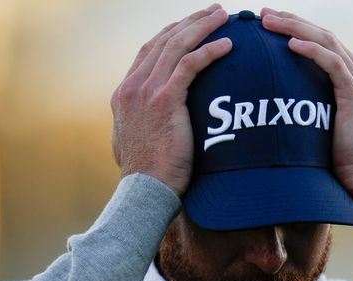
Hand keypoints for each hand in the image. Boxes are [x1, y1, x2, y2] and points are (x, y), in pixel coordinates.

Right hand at [111, 4, 231, 194]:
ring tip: (223, 16)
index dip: (172, 34)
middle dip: (190, 22)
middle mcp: (132, 87)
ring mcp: (146, 91)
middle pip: (163, 40)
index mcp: (124, 94)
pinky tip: (228, 45)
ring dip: (202, 26)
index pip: (149, 51)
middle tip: (214, 11)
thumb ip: (144, 126)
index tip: (191, 26)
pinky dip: (209, 51)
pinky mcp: (165, 100)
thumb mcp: (136, 144)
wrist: (144, 191)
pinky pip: (190, 65)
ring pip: (177, 45)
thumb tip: (155, 126)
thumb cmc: (148, 176)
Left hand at [260, 9, 352, 229]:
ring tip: (269, 21)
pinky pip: (332, 64)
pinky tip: (291, 44)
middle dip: (292, 22)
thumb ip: (311, 113)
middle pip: (324, 35)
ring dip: (295, 28)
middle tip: (263, 14)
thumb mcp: (325, 131)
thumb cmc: (344, 164)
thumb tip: (279, 112)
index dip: (298, 30)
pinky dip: (311, 50)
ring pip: (326, 42)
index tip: (270, 25)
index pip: (325, 44)